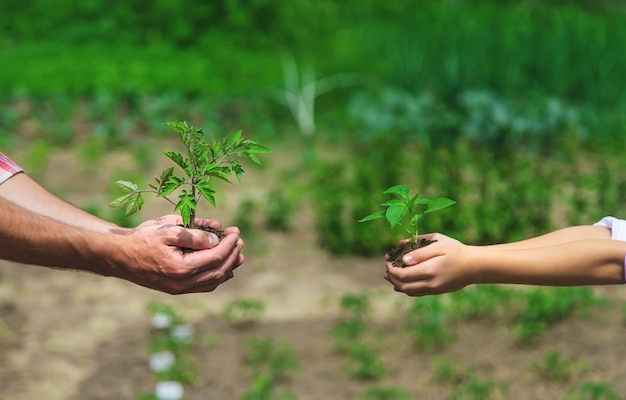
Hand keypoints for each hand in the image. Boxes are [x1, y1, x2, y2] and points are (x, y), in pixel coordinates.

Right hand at [108, 218, 244, 293]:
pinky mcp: (176, 289)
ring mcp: (179, 288)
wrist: (120, 256)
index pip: (215, 257)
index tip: (235, 232)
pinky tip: (224, 268)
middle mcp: (182, 283)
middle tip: (238, 240)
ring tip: (238, 255)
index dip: (229, 244)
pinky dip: (216, 276)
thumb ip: (193, 235)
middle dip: (232, 255)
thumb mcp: (167, 230)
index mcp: (180, 268)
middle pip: (219, 271)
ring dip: (229, 268)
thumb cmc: (142, 239)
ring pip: (213, 282)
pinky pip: (203, 286)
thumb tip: (215, 241)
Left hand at [384, 233, 472, 296]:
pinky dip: (407, 288)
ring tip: (390, 276)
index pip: (402, 274)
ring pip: (409, 291)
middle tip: (386, 268)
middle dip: (391, 277)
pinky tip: (403, 282)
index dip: (391, 269)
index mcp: (429, 270)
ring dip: (397, 284)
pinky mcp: (437, 291)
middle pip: (402, 285)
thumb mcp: (439, 244)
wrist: (476, 266)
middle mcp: (430, 283)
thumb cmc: (457, 251)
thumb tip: (403, 259)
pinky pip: (417, 293)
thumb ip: (420, 251)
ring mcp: (434, 289)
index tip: (387, 261)